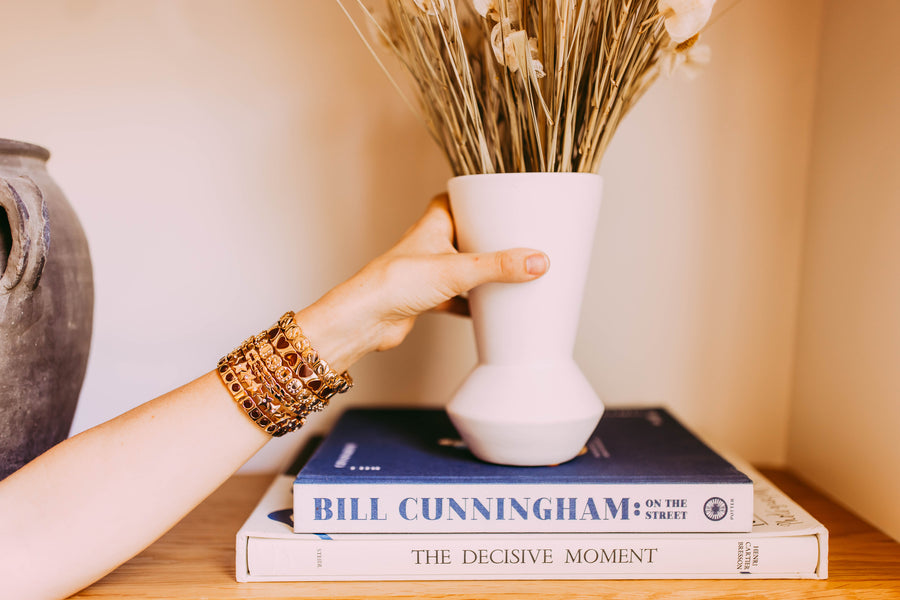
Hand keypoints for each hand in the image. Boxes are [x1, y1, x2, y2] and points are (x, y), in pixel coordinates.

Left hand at [297, 194, 548, 370]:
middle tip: (519, 239)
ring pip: (465, 267)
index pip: (458, 197)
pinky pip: (460, 297)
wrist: (366, 320)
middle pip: (468, 234)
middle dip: (491, 238)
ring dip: (485, 272)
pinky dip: (476, 303)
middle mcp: (431, 243)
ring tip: (514, 273)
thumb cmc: (393, 282)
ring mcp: (429, 271)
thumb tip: (537, 261)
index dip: (480, 196)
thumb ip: (499, 267)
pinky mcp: (428, 298)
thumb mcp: (457, 270)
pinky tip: (493, 310)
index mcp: (435, 222)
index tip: (507, 198)